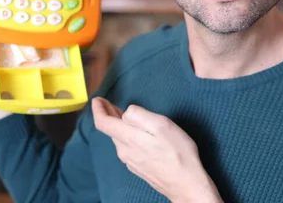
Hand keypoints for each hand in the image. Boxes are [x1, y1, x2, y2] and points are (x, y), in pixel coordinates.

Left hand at [92, 97, 221, 202]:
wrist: (185, 184)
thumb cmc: (177, 152)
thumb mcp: (161, 125)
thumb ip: (140, 115)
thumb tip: (126, 112)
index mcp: (128, 138)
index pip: (103, 123)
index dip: (98, 109)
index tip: (97, 99)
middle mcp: (124, 151)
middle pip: (110, 130)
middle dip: (108, 114)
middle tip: (108, 103)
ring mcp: (130, 161)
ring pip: (119, 139)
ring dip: (117, 125)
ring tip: (121, 115)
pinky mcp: (138, 168)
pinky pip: (126, 148)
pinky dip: (125, 136)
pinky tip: (134, 134)